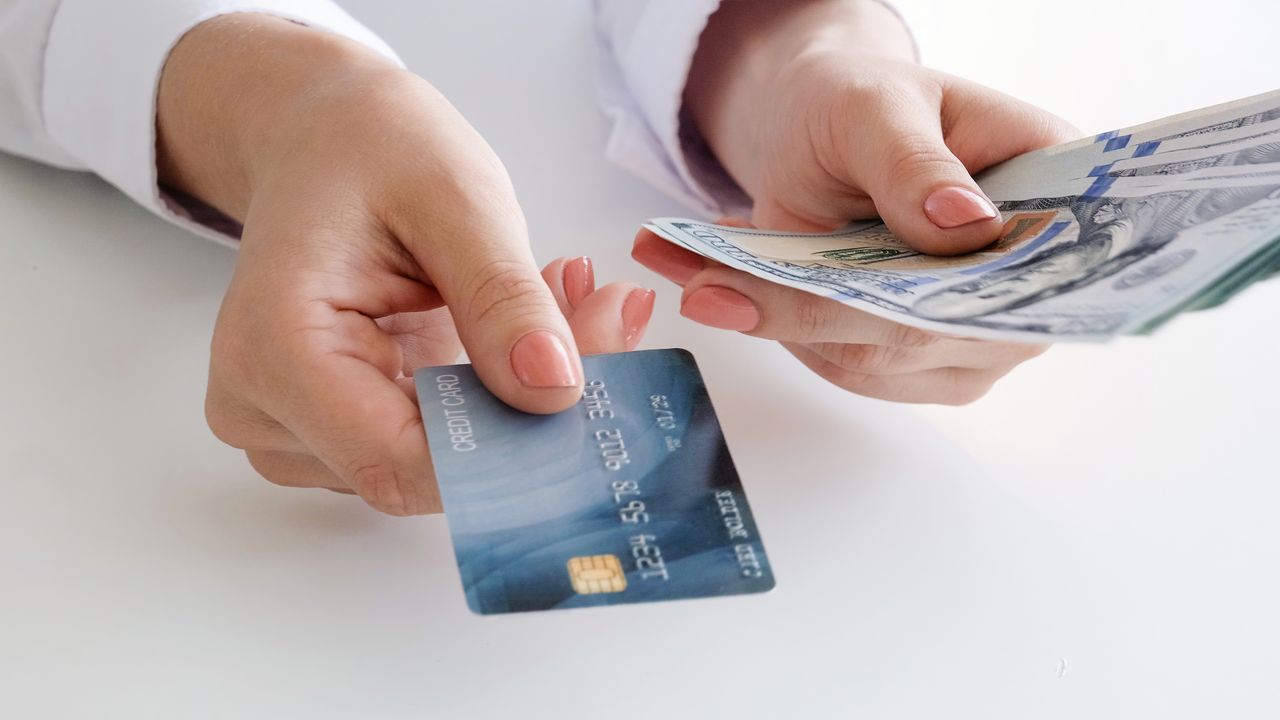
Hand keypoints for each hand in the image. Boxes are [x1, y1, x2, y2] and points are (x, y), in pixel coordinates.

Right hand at [158, 15, 653, 512]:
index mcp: (275, 348)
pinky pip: (431, 445)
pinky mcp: (332, 432)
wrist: (323, 139)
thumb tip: (555, 390)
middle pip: (424, 467)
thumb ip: (503, 297)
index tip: (595, 376)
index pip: (399, 461)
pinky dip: (491, 397)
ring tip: (555, 297)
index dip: (507, 447)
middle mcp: (265, 409)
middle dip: (528, 411)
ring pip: (437, 462)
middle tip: (604, 314)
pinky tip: (515, 329)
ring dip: (517, 399)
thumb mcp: (456, 196)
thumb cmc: (371, 148)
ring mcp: (294, 431)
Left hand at [631, 0, 1075, 403]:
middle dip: (819, 313)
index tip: (865, 292)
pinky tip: (729, 288)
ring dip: (779, 325)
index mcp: (1054, 197)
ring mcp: (970, 333)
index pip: (1039, 266)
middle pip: (937, 331)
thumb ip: (913, 162)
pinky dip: (777, 330)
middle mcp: (1025, 282)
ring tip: (701, 280)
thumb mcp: (878, 105)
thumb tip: (961, 225)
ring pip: (875, 360)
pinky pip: (842, 367)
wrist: (821, 135)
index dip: (968, 294)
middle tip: (714, 292)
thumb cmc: (864, 105)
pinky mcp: (911, 363)